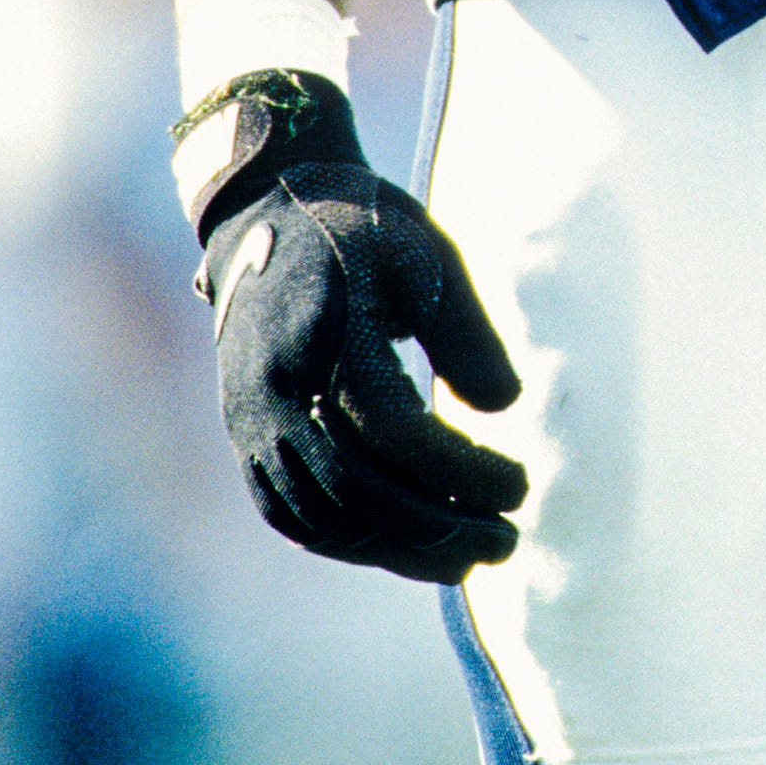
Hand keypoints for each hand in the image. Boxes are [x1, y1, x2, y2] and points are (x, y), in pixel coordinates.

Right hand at [177, 68, 526, 582]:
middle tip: (507, 540)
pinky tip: (404, 545)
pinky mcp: (244, 436)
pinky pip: (293, 513)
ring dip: (400, 551)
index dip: (462, 473)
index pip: (397, 435)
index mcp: (327, 337)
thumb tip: (504, 408)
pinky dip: (352, 541)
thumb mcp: (428, 257)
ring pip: (325, 518)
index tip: (521, 484)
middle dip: (439, 532)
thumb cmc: (361, 227)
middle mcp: (276, 391)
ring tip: (467, 556)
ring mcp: (250, 421)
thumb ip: (467, 334)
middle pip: (359, 493)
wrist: (265, 208)